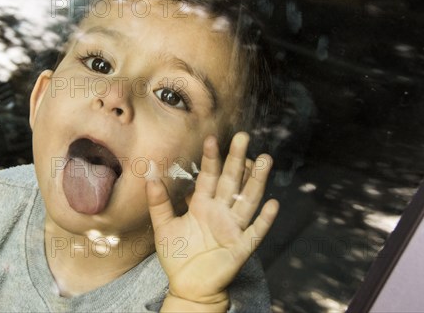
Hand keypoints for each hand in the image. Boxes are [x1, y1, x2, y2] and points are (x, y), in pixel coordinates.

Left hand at [146, 132, 278, 307]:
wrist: (189, 287)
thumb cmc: (178, 256)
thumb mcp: (164, 227)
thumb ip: (158, 202)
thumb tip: (150, 175)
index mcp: (202, 205)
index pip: (209, 176)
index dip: (211, 159)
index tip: (212, 139)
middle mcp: (220, 212)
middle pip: (231, 181)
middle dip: (237, 160)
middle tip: (243, 137)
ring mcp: (233, 228)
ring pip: (248, 200)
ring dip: (257, 181)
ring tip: (265, 160)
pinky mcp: (241, 246)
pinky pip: (256, 231)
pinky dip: (265, 219)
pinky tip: (273, 204)